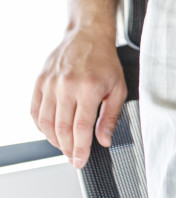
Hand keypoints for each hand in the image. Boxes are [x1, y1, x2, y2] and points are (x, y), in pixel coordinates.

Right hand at [30, 28, 125, 167]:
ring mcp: (50, 84)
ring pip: (45, 122)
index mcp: (89, 89)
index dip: (80, 149)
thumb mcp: (118, 89)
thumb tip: (104, 140)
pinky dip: (41, 126)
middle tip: (73, 158)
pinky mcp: (40, 82)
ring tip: (64, 147)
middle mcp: (67, 87)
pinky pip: (35, 111)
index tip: (80, 162)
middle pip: (62, 128)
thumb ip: (110, 117)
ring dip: (53, 140)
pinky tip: (50, 132)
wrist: (87, 35)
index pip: (81, 128)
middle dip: (67, 149)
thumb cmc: (105, 62)